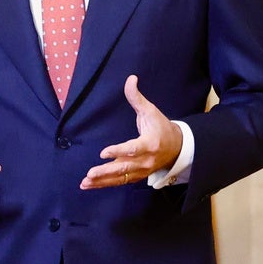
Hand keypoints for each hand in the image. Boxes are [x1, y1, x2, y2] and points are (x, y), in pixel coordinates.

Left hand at [81, 75, 182, 189]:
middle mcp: (146, 160)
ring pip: (120, 178)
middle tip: (89, 173)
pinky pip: (120, 182)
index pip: (133, 149)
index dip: (119, 151)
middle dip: (106, 171)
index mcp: (150, 144)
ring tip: (85, 182)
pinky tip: (90, 185)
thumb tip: (130, 78)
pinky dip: (105, 184)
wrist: (177, 148)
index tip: (103, 153)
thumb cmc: (161, 127)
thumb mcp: (151, 111)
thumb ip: (137, 97)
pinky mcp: (137, 176)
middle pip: (124, 168)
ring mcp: (141, 171)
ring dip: (102, 181)